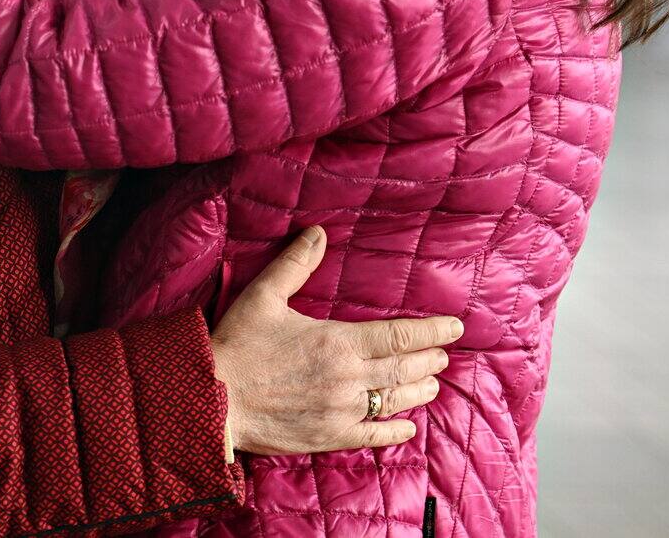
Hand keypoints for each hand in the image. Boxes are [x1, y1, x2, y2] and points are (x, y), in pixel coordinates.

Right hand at [210, 227, 460, 454]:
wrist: (214, 400)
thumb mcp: (263, 296)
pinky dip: (396, 431)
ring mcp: (341, 411)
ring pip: (393, 400)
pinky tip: (409, 427)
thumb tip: (317, 233)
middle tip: (443, 354)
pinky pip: (374, 436)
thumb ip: (295, 264)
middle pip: (402, 368)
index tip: (454, 328)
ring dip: (418, 390)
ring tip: (433, 383)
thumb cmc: (237, 345)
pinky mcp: (330, 436)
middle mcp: (348, 378)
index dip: (429, 332)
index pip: (397, 336)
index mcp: (337, 342)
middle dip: (427, 360)